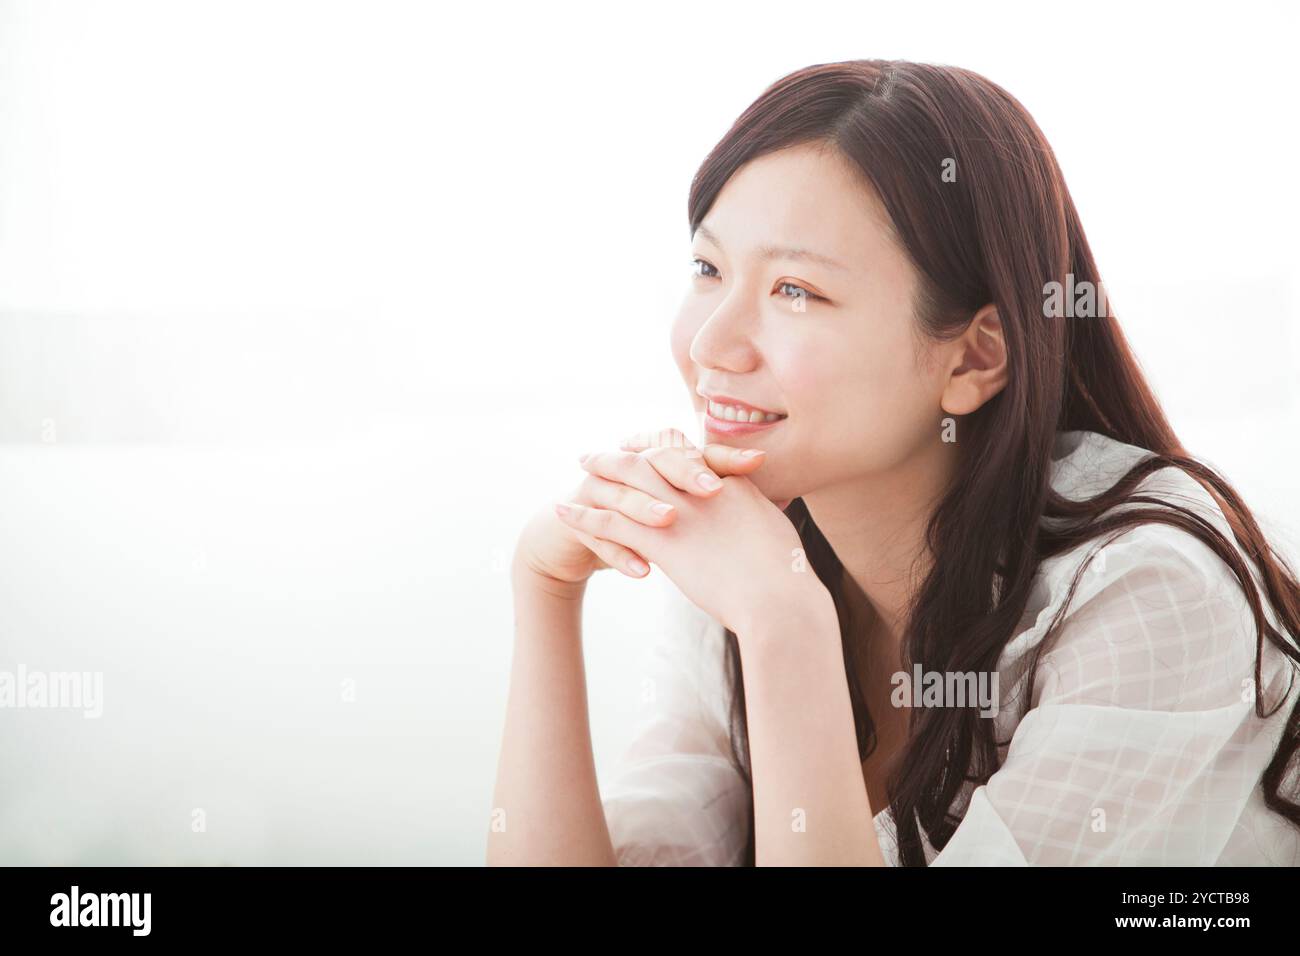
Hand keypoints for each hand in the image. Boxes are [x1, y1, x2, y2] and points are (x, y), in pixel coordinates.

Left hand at [552, 431, 823, 634]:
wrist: (780, 602)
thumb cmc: (787, 579)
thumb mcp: (775, 533)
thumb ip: (756, 519)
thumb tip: (756, 522)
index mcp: (731, 483)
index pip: (690, 451)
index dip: (663, 444)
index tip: (646, 443)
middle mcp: (702, 489)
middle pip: (655, 455)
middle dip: (628, 450)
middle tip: (604, 450)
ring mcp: (681, 513)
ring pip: (629, 480)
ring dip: (601, 471)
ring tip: (580, 466)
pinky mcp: (662, 543)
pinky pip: (613, 522)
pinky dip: (585, 513)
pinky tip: (564, 509)